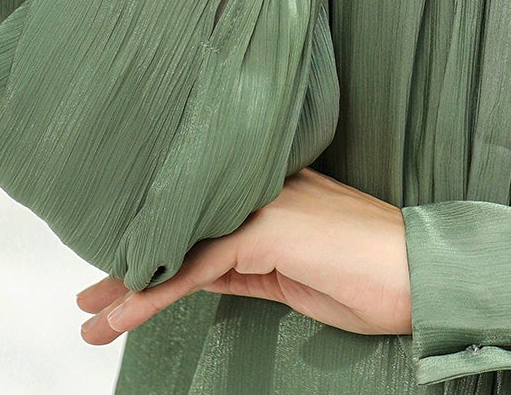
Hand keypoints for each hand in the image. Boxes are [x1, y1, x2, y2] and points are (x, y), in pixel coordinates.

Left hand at [75, 168, 411, 345]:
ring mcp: (266, 206)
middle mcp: (264, 191)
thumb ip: (249, 266)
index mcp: (275, 194)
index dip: (157, 248)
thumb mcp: (295, 276)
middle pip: (183, 228)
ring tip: (92, 319)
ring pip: (181, 246)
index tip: (116, 274)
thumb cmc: (372, 276)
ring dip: (130, 287)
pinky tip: (124, 315)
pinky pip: (197, 267)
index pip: (203, 221)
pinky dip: (154, 294)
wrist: (423, 274)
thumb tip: (203, 275)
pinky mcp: (267, 231)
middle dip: (131, 265)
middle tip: (87, 298)